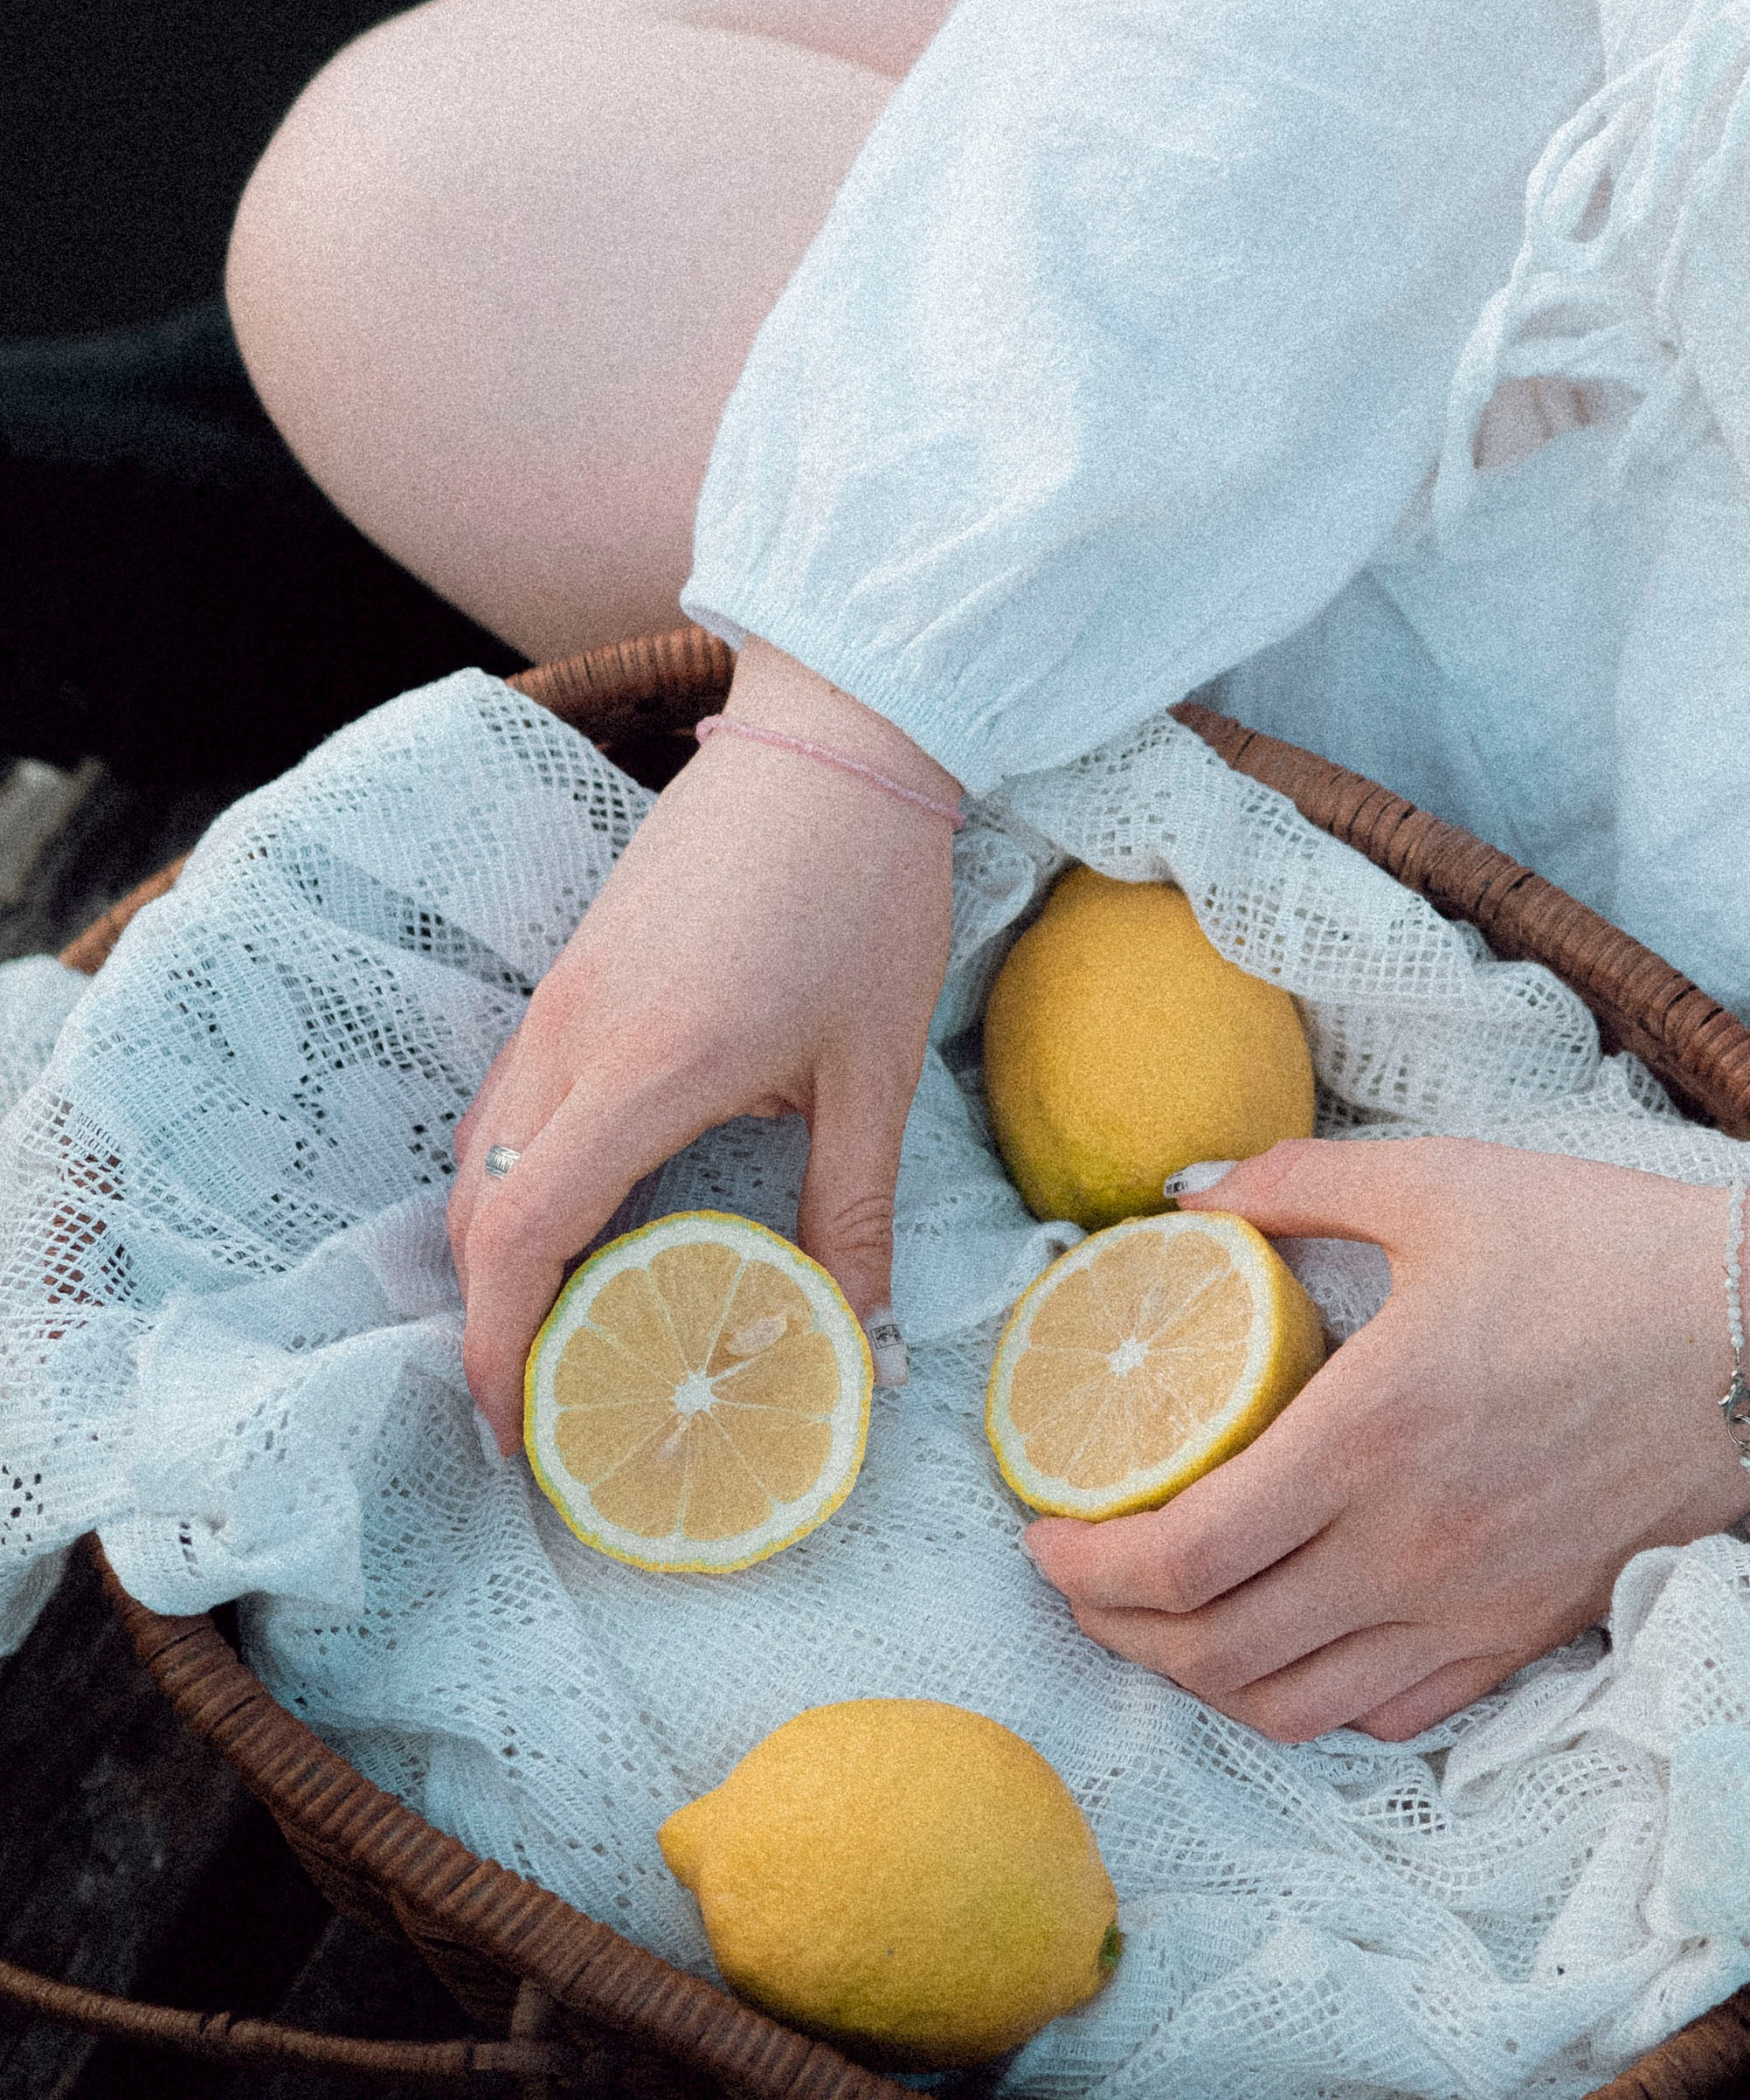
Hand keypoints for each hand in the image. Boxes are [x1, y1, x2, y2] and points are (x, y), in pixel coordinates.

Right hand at [448, 638, 959, 1450]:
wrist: (837, 736)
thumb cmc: (864, 896)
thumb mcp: (872, 1072)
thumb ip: (852, 1214)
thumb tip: (864, 1342)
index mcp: (644, 1068)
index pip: (521, 1238)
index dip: (500, 1353)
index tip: (524, 1436)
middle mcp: (571, 1036)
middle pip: (476, 1212)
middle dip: (488, 1324)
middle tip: (547, 1408)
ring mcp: (560, 996)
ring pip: (479, 1155)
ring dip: (496, 1254)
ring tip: (557, 1329)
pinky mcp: (572, 970)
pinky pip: (507, 1099)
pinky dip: (513, 1181)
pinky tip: (577, 1212)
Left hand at [1026, 1138, 1749, 1741]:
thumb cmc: (1600, 1254)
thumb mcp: (1438, 1184)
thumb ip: (1295, 1184)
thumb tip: (1188, 1194)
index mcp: (1369, 1439)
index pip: (1186, 1553)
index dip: (1086, 1564)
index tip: (1038, 1532)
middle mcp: (1409, 1551)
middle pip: (1212, 1649)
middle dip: (1111, 1629)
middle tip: (1069, 1578)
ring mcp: (1468, 1612)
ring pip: (1289, 1705)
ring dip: (1191, 1678)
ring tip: (1150, 1620)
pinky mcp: (1520, 1638)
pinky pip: (1385, 1715)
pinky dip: (1305, 1699)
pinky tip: (1277, 1640)